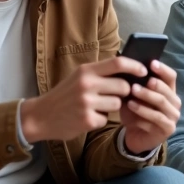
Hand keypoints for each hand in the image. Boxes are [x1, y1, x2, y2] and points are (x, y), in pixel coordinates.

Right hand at [20, 57, 146, 142]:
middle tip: (114, 96)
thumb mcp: (79, 77)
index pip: (118, 63)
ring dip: (112, 107)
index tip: (144, 71)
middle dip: (124, 93)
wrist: (40, 116)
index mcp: (86, 71)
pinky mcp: (87, 120)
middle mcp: (86, 84)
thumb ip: (101, 73)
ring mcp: (87, 103)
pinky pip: (106, 119)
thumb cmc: (65, 95)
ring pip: (118, 104)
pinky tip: (87, 117)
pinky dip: (100, 119)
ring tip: (96, 107)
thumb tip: (130, 70)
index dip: (135, 66)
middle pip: (124, 86)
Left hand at [120, 60, 181, 153]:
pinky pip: (156, 119)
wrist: (136, 136)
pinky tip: (131, 108)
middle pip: (166, 90)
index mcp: (169, 91)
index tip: (151, 63)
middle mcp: (175, 103)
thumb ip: (135, 85)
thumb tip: (127, 69)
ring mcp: (173, 117)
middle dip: (152, 85)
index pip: (171, 77)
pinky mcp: (168, 129)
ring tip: (131, 93)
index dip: (163, 69)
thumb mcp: (135, 97)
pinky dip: (143, 113)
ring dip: (146, 97)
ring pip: (161, 103)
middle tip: (136, 82)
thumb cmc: (136, 112)